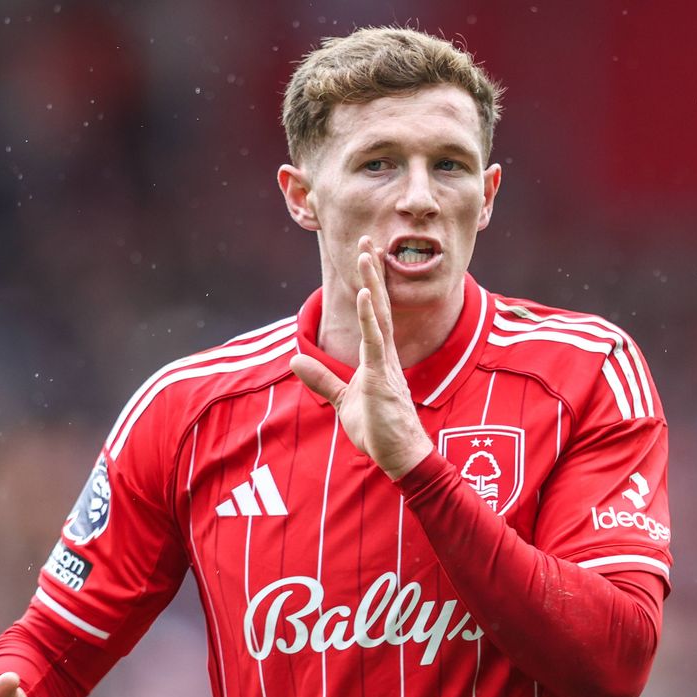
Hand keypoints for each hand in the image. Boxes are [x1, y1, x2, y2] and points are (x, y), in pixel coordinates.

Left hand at [291, 236, 433, 479]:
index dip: (369, 286)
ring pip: (379, 314)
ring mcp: (385, 363)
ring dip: (372, 283)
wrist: (400, 456)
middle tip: (366, 240)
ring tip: (366, 253)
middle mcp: (384, 354)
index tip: (365, 258)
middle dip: (372, 273)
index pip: (373, 314)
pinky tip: (365, 294)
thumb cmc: (379, 430)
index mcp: (377, 358)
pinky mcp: (382, 377)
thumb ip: (321, 379)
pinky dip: (369, 316)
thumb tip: (296, 359)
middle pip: (378, 304)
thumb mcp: (343, 400)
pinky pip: (375, 340)